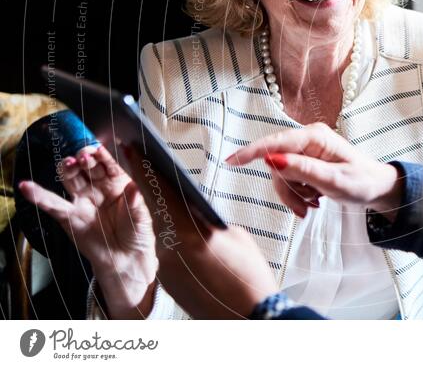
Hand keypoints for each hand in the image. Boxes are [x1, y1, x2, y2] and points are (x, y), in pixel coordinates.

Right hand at [17, 144, 156, 318]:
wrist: (125, 260)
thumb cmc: (136, 234)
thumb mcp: (142, 218)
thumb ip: (136, 204)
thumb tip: (133, 188)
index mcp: (117, 184)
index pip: (108, 166)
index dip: (102, 157)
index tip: (97, 150)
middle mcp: (98, 189)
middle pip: (88, 169)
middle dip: (85, 160)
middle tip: (83, 157)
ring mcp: (83, 201)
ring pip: (71, 181)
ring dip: (68, 170)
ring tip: (68, 163)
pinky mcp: (69, 217)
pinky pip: (53, 205)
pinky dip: (38, 196)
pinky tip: (26, 187)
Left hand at [123, 145, 277, 318]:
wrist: (248, 315)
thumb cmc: (249, 275)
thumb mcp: (234, 236)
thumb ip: (208, 219)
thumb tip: (194, 210)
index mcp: (188, 232)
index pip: (158, 192)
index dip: (143, 168)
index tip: (131, 150)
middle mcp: (170, 249)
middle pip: (158, 212)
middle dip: (158, 194)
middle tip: (157, 172)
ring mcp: (165, 268)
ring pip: (163, 234)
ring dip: (172, 222)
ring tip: (188, 215)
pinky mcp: (168, 282)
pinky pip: (167, 254)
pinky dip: (177, 244)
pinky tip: (194, 248)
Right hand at [225, 122, 403, 218]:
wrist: (376, 188)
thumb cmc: (361, 182)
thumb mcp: (334, 180)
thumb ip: (303, 170)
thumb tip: (271, 160)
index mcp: (315, 137)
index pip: (277, 142)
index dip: (253, 152)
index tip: (232, 161)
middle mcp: (308, 138)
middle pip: (276, 164)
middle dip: (288, 190)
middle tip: (305, 209)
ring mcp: (305, 149)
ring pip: (280, 175)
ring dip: (293, 195)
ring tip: (313, 206)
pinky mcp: (304, 160)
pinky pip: (288, 179)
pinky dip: (297, 194)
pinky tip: (313, 200)